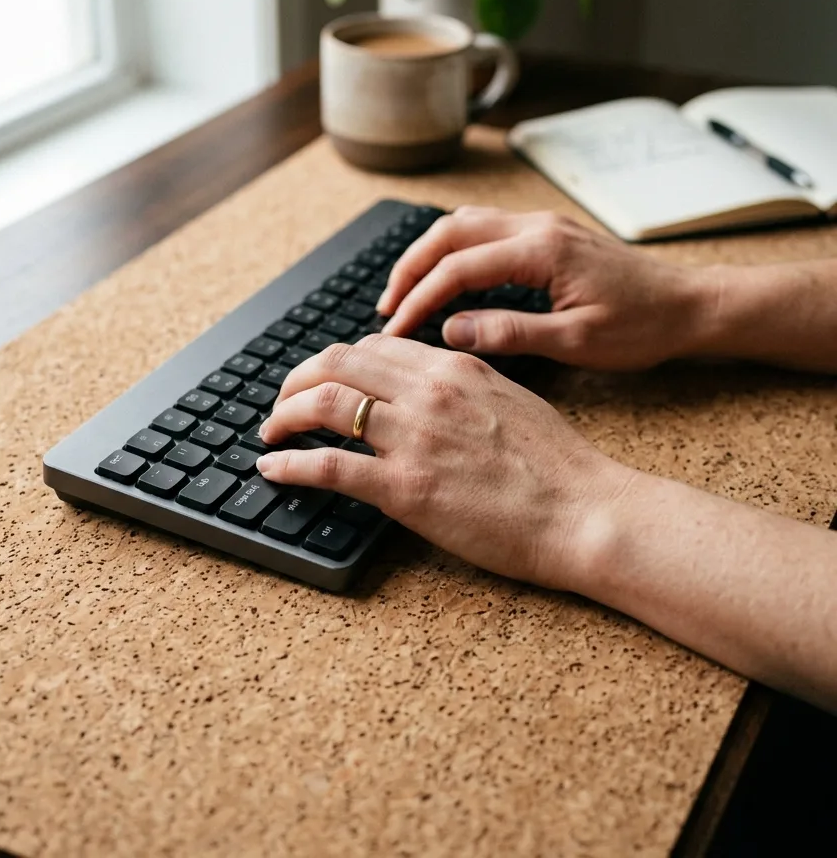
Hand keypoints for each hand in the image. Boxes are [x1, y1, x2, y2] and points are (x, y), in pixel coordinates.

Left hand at [257, 335, 626, 588]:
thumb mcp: (509, 399)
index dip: (334, 362)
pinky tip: (272, 469)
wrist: (587, 511)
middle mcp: (426, 392)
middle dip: (296, 380)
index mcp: (453, 367)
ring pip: (322, 404)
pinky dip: (289, 464)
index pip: (371, 347)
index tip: (320, 379)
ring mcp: (413, 438)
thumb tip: (426, 388)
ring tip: (270, 433)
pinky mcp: (405, 488)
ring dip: (283, 416)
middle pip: (335, 365)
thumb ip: (461, 386)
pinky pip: (327, 466)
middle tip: (282, 403)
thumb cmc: (558, 465)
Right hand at [377, 207, 713, 370]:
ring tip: (405, 292)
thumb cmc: (642, 326)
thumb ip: (510, 332)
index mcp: (541, 251)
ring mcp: (542, 225)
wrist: (689, 305)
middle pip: (449, 232)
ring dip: (428, 254)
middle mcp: (537, 226)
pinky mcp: (548, 234)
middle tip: (386, 308)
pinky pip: (485, 230)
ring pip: (464, 224)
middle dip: (410, 268)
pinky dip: (454, 251)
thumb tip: (451, 330)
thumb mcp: (577, 341)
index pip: (458, 268)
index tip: (395, 331)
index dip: (419, 299)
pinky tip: (447, 279)